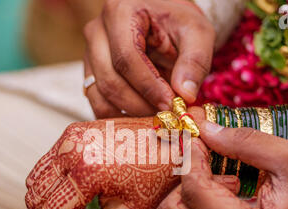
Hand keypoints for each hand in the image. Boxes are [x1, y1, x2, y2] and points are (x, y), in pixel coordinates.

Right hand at [25, 108, 238, 208]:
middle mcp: (72, 149)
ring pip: (35, 179)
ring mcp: (71, 136)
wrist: (172, 141)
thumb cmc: (155, 178)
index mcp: (87, 171)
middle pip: (34, 196)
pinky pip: (47, 162)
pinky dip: (53, 181)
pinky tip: (77, 189)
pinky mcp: (73, 130)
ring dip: (48, 200)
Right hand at [83, 0, 214, 117]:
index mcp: (120, 13)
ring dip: (129, 114)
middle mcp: (97, 32)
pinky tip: (142, 116)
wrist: (164, 23)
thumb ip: (194, 61)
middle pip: (110, 81)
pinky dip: (118, 116)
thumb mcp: (196, 33)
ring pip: (100, 96)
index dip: (148, 87)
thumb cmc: (179, 24)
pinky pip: (98, 103)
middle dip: (140, 105)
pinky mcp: (91, 73)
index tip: (170, 105)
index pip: (127, 58)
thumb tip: (185, 95)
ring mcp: (90, 54)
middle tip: (165, 115)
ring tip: (155, 115)